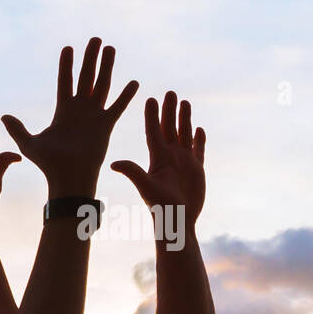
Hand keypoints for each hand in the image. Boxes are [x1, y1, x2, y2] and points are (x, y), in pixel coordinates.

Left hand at [1, 38, 137, 197]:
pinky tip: (134, 82)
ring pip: (102, 85)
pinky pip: (117, 106)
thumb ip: (17, 128)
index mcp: (62, 110)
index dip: (66, 65)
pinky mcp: (106, 126)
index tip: (68, 47)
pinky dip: (126, 95)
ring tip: (110, 48)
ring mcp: (94, 116)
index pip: (65, 81)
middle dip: (90, 58)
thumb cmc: (48, 165)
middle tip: (95, 39)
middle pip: (86, 77)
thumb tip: (3, 116)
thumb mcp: (28, 144)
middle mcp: (79, 110)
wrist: (69, 179)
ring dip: (107, 67)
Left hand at [111, 91, 205, 228]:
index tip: (150, 98)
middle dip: (170, 110)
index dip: (152, 115)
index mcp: (157, 157)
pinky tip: (199, 127)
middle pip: (169, 128)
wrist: (178, 222)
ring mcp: (183, 162)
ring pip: (184, 134)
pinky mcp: (196, 169)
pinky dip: (199, 139)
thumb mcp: (146, 187)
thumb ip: (133, 172)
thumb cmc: (160, 207)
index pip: (154, 131)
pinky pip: (198, 150)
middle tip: (170, 92)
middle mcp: (169, 156)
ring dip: (184, 118)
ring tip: (184, 101)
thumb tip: (113, 163)